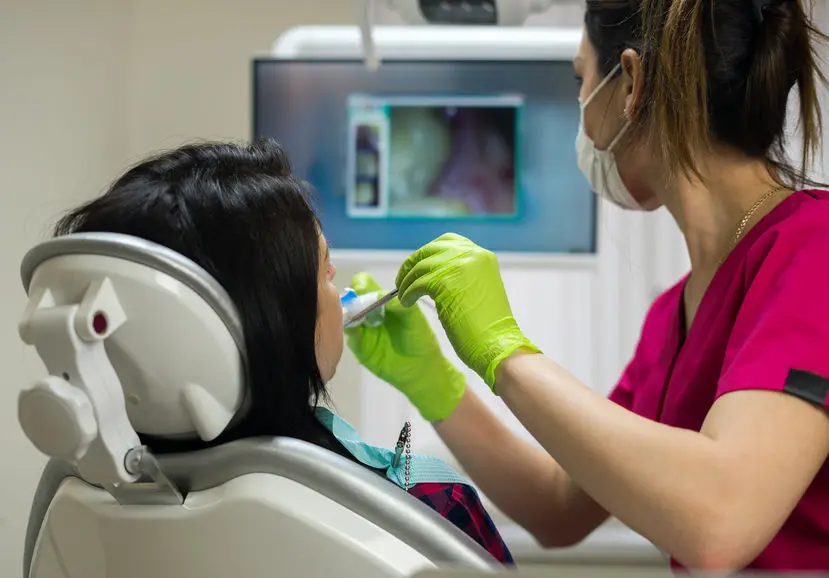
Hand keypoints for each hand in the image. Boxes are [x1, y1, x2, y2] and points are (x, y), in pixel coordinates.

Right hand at [345, 272, 465, 421]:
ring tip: (357, 317)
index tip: (364, 290)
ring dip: (348, 314)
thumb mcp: (413, 317)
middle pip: (350, 298)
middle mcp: (368, 312)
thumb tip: (380, 295)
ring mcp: (362, 329)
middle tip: (359, 305)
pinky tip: (357, 332)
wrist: (421, 367)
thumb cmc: (419, 338)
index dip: (361, 284)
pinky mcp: (359, 347)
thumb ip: (399, 304)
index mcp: (381, 301)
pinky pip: (349, 336)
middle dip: (352, 298)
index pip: (363, 284)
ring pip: (345, 316)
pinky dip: (351, 331)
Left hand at [396, 233, 539, 389]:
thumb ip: (461, 275)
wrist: (496, 343)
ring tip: (403, 295)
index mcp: (482, 256)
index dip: (428, 253)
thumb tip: (432, 271)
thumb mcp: (477, 288)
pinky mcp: (445, 282)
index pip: (448, 242)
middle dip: (413, 264)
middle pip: (430, 250)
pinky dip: (408, 293)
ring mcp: (459, 266)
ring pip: (420, 267)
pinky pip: (416, 283)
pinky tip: (406, 302)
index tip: (417, 266)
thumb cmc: (487, 326)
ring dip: (407, 281)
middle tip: (402, 279)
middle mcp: (472, 255)